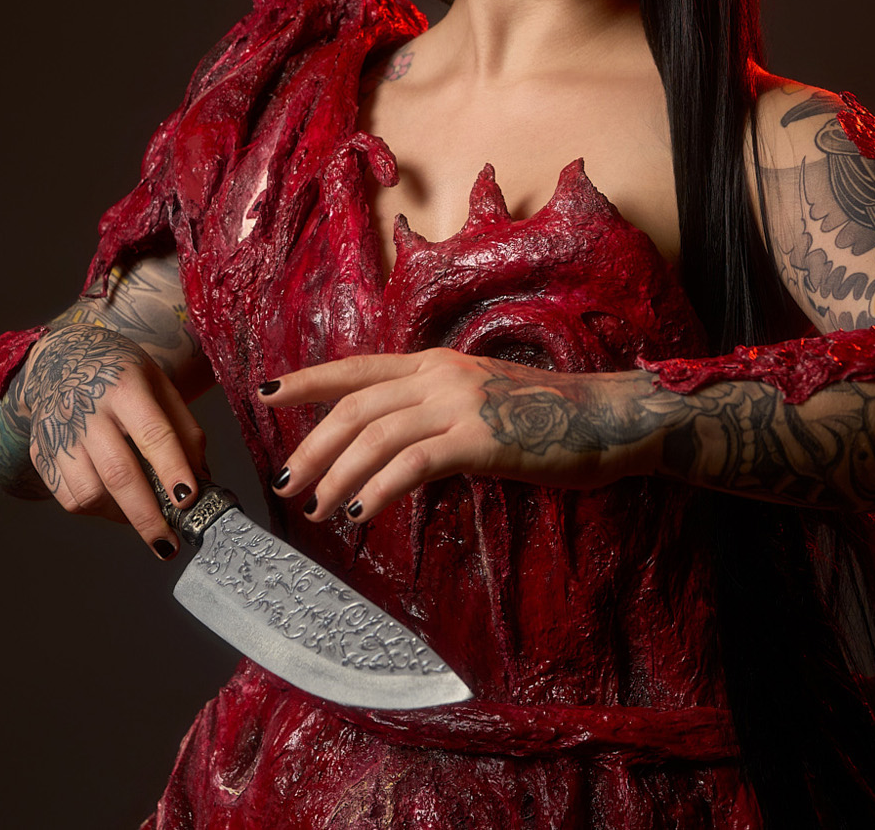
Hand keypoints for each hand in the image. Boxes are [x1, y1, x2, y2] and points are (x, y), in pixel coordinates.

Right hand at [17, 322, 209, 559]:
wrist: (61, 357)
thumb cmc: (121, 375)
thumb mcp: (161, 385)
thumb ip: (184, 430)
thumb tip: (202, 481)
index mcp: (124, 386)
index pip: (152, 432)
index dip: (172, 468)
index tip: (189, 500)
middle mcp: (86, 409)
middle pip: (118, 472)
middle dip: (147, 515)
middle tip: (168, 543)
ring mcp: (58, 433)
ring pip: (89, 492)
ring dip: (121, 515)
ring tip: (143, 517)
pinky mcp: (41, 452)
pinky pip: (69, 497)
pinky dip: (97, 510)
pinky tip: (115, 502)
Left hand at [258, 348, 668, 522]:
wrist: (608, 418)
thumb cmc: (549, 417)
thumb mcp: (480, 403)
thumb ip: (436, 413)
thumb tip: (395, 446)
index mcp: (435, 363)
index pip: (356, 369)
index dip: (308, 380)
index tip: (266, 393)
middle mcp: (439, 375)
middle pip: (354, 407)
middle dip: (312, 446)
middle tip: (288, 483)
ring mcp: (458, 404)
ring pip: (375, 435)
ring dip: (338, 475)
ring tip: (319, 509)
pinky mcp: (478, 439)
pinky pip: (413, 463)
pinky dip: (380, 487)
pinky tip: (361, 511)